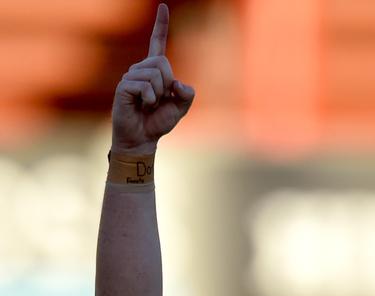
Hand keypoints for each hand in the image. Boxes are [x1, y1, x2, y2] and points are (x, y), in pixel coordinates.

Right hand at [111, 3, 194, 154]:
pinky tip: (143, 106)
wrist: (142, 139)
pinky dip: (150, 99)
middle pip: (163, 63)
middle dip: (168, 85)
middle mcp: (141, 69)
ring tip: (149, 105)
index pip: (157, 42)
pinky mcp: (124, 87)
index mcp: (154, 70)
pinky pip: (145, 86)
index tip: (163, 6)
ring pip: (155, 75)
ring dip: (158, 95)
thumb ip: (187, 95)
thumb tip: (178, 84)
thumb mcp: (180, 108)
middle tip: (159, 100)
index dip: (161, 25)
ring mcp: (130, 77)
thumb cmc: (158, 123)